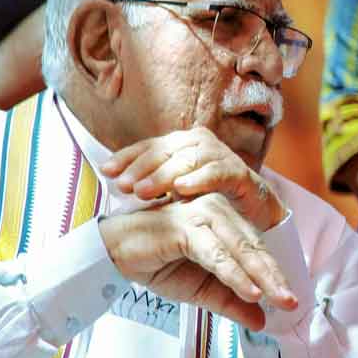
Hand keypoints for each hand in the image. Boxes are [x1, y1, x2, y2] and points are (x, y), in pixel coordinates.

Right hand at [98, 192, 296, 330]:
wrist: (112, 255)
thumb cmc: (158, 264)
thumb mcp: (200, 290)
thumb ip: (230, 302)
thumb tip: (262, 322)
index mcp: (225, 221)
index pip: (256, 249)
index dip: (275, 275)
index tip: (292, 301)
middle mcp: (217, 211)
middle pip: (254, 247)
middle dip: (275, 277)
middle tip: (292, 302)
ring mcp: (201, 214)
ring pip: (239, 249)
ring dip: (260, 276)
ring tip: (279, 299)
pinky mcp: (184, 226)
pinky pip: (215, 253)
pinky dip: (234, 273)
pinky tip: (250, 291)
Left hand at [101, 127, 284, 231]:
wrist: (251, 213)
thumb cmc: (208, 200)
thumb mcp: (174, 192)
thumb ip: (151, 185)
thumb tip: (114, 183)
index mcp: (181, 145)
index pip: (149, 146)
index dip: (127, 156)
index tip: (106, 171)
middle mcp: (200, 143)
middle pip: (165, 150)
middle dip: (141, 168)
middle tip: (124, 186)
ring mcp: (221, 155)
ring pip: (188, 159)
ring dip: (164, 175)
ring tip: (144, 192)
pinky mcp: (240, 172)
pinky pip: (217, 171)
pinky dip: (198, 179)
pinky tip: (180, 190)